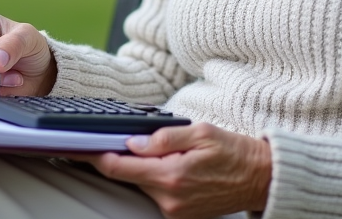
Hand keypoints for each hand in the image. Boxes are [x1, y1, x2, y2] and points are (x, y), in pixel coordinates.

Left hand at [69, 123, 270, 218]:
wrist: (261, 179)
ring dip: (140, 168)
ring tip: (161, 151)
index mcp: (171, 176)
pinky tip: (168, 166)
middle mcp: (169, 199)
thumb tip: (133, 142)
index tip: (80, 146)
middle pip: (127, 176)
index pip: (119, 168)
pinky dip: (154, 178)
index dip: (96, 155)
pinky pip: (156, 193)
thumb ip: (164, 138)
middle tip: (118, 139)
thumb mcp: (200, 132)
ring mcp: (174, 210)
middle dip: (119, 157)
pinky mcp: (180, 215)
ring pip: (141, 184)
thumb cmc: (235, 152)